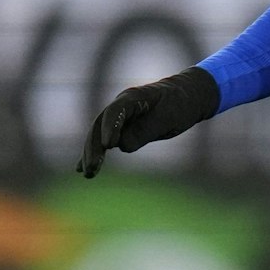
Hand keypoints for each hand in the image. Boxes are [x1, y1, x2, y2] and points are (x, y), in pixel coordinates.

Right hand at [77, 66, 219, 178]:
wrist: (188, 96)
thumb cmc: (181, 105)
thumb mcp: (168, 118)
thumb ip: (146, 130)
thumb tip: (121, 146)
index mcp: (134, 97)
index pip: (115, 111)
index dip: (109, 127)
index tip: (107, 145)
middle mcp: (122, 105)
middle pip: (100, 124)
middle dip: (94, 146)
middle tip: (91, 168)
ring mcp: (120, 115)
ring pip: (98, 133)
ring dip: (91, 153)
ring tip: (87, 173)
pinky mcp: (122, 126)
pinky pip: (103, 139)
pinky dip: (94, 152)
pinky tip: (81, 169)